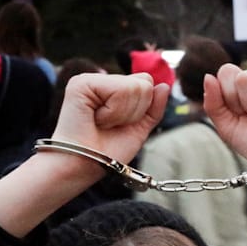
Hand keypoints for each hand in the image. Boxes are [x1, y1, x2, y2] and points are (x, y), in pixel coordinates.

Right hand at [0, 73, 167, 237]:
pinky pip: (119, 90)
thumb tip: (164, 86)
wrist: (84, 166)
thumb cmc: (108, 150)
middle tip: (111, 125)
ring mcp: (90, 79)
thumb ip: (154, 107)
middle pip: (144, 83)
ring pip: (134, 87)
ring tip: (103, 124)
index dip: (142, 109)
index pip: (146, 83)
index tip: (120, 124)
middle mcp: (102, 80)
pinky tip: (97, 119)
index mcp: (114, 87)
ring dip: (123, 114)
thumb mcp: (139, 128)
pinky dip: (113, 112)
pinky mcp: (81, 83)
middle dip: (134, 112)